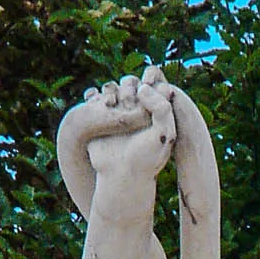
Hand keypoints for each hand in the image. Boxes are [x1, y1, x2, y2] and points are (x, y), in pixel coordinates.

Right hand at [77, 66, 176, 182]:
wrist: (121, 176)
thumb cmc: (147, 158)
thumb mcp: (163, 134)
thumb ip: (161, 108)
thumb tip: (141, 87)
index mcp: (155, 112)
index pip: (153, 84)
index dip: (149, 82)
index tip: (145, 92)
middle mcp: (136, 110)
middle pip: (131, 82)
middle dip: (128, 88)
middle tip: (128, 103)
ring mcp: (117, 113)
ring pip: (113, 86)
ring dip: (111, 90)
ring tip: (112, 105)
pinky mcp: (100, 117)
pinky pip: (95, 96)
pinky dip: (95, 97)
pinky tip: (102, 107)